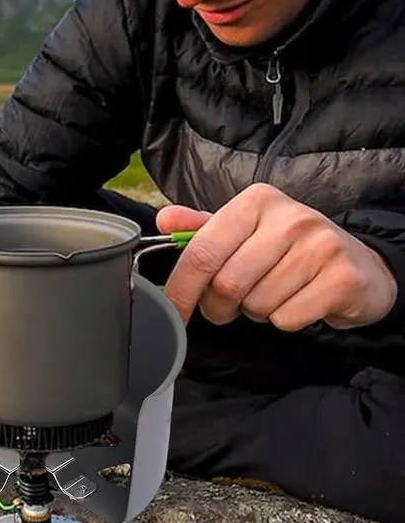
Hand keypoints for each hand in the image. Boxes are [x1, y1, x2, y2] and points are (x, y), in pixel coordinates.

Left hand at [156, 183, 397, 330]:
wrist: (358, 266)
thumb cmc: (289, 251)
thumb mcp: (244, 233)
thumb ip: (202, 229)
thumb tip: (164, 221)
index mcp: (256, 202)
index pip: (202, 252)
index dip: (181, 289)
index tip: (174, 312)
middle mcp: (290, 217)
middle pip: (226, 284)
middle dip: (220, 307)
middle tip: (232, 305)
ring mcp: (320, 246)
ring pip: (256, 305)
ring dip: (256, 312)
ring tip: (274, 293)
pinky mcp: (341, 278)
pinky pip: (286, 319)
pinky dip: (285, 320)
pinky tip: (298, 301)